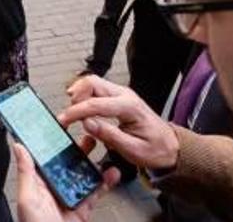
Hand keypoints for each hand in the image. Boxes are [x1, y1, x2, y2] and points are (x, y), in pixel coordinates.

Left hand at [16, 136, 119, 221]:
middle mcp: (53, 187)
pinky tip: (111, 172)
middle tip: (86, 131)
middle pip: (66, 162)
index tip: (59, 124)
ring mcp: (69, 196)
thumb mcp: (27, 197)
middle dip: (77, 147)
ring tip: (102, 146)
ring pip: (83, 174)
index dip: (51, 141)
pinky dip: (105, 182)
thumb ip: (26, 172)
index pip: (44, 156)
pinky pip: (96, 192)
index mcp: (37, 182)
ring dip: (93, 161)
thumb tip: (18, 146)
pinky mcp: (83, 207)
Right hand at [61, 75, 179, 169]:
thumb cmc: (154, 149)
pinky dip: (84, 96)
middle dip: (75, 96)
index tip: (63, 120)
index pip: (95, 103)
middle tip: (68, 116)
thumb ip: (109, 135)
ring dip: (78, 94)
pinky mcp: (117, 96)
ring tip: (73, 114)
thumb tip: (87, 123)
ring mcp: (121, 93)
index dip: (76, 111)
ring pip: (92, 82)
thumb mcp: (132, 150)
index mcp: (129, 107)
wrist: (169, 146)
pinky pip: (95, 88)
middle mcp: (124, 94)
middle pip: (92, 82)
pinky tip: (80, 110)